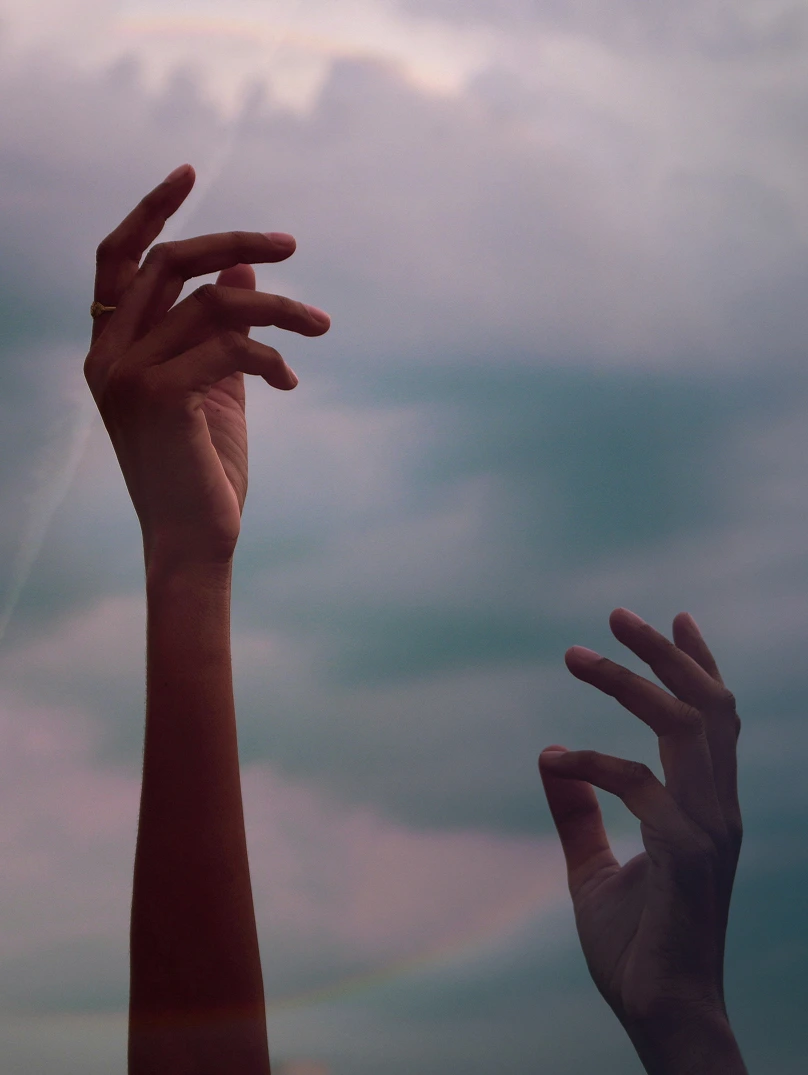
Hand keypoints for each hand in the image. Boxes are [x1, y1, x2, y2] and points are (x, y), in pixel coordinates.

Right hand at [85, 164, 330, 566]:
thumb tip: (242, 270)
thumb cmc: (203, 468)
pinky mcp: (160, 396)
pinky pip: (230, 345)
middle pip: (167, 262)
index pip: (117, 261)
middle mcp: (107, 356)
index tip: (189, 173)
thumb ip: (222, 327)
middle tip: (291, 246)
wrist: (196, 540)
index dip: (149, 212)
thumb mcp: (216, 385)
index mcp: (111, 349)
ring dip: (279, 309)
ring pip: (212, 303)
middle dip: (233, 242)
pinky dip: (271, 356)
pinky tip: (290, 382)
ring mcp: (127, 375)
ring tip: (321, 327)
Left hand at [539, 608, 742, 1041]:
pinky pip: (640, 782)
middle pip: (707, 705)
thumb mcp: (593, 868)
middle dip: (664, 653)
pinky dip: (593, 761)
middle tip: (616, 613)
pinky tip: (554, 760)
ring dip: (631, 682)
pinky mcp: (686, 852)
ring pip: (685, 725)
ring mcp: (708, 828)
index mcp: (704, 807)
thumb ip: (578, 814)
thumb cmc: (636, 946)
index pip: (716, 719)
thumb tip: (549, 760)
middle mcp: (717, 809)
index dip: (698, 664)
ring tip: (577, 655)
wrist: (659, 1014)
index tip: (675, 617)